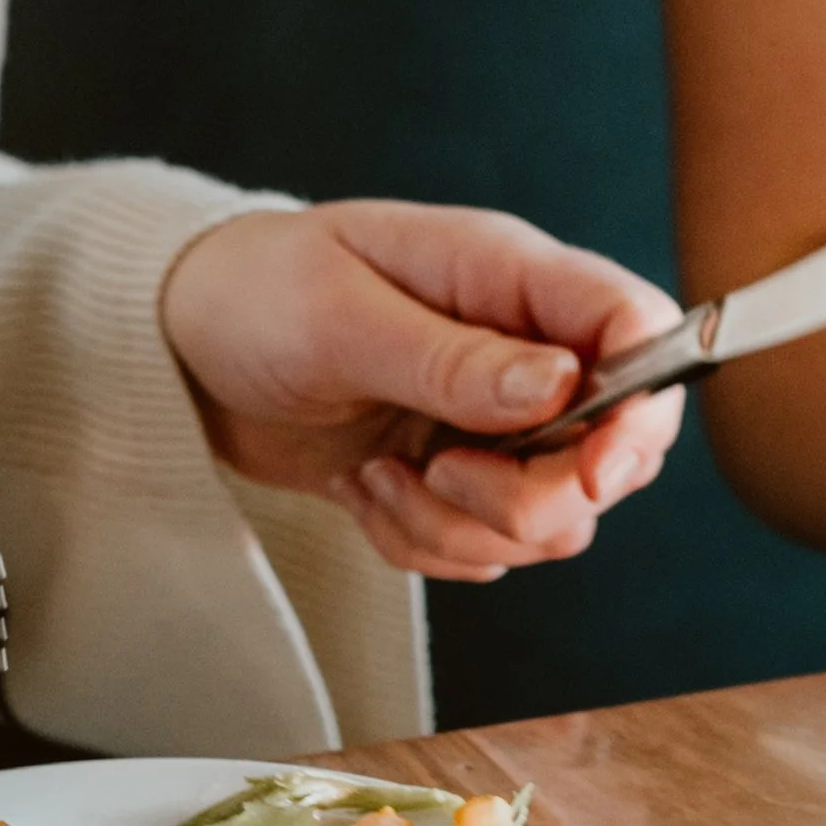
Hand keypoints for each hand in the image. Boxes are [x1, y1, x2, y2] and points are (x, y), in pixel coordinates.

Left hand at [159, 200, 686, 579]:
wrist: (181, 348)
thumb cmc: (253, 293)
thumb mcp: (339, 318)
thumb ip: (452, 358)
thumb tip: (561, 387)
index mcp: (508, 277)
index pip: (635, 328)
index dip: (643, 407)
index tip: (593, 470)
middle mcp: (522, 350)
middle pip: (615, 450)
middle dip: (535, 494)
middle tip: (440, 470)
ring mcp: (495, 422)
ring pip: (555, 518)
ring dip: (464, 524)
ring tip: (380, 474)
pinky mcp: (456, 478)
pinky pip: (485, 548)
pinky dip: (424, 541)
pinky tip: (367, 488)